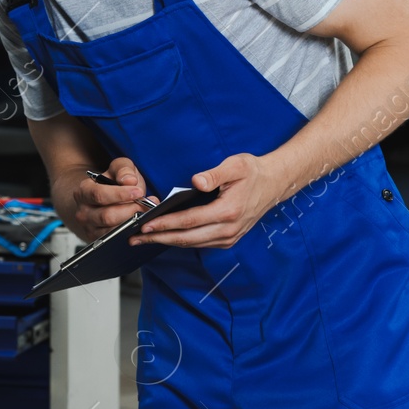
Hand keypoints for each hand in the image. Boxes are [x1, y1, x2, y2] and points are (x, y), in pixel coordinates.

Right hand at [63, 157, 149, 241]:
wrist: (103, 198)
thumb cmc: (112, 183)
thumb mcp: (118, 169)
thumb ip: (124, 169)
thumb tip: (129, 180)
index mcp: (84, 192)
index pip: (99, 195)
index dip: (120, 194)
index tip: (138, 192)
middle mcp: (83, 211)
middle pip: (106, 216)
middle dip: (130, 210)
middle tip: (145, 205)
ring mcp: (89, 227)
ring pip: (112, 230)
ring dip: (131, 222)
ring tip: (145, 213)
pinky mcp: (98, 239)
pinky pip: (115, 240)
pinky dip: (129, 232)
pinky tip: (139, 223)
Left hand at [131, 152, 289, 248]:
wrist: (274, 184)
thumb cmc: (253, 172)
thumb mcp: (236, 165)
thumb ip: (215, 174)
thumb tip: (195, 181)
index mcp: (228, 211)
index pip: (189, 221)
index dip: (165, 224)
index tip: (146, 224)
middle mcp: (228, 229)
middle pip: (186, 238)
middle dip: (158, 238)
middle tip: (134, 238)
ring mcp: (229, 237)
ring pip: (192, 244)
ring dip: (166, 241)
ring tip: (144, 238)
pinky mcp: (228, 239)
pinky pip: (199, 243)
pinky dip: (180, 240)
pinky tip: (165, 236)